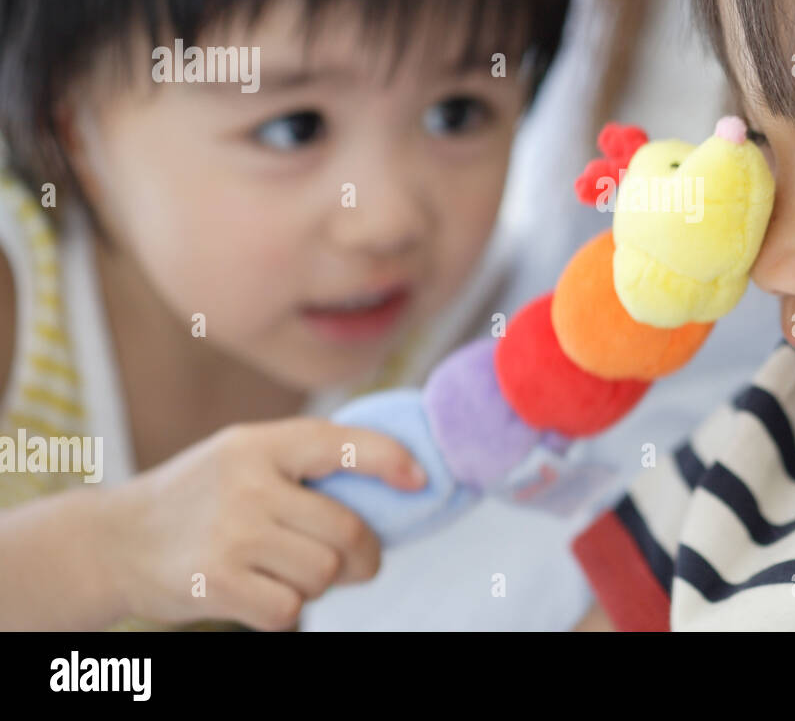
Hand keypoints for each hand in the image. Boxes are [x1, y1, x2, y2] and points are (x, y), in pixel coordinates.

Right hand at [99, 418, 425, 629]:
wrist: (114, 541)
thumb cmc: (200, 497)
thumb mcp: (242, 455)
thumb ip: (303, 461)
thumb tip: (393, 479)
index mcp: (259, 444)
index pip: (342, 444)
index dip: (390, 461)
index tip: (420, 480)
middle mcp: (247, 485)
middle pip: (347, 530)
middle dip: (368, 555)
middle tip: (363, 563)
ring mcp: (231, 535)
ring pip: (324, 574)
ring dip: (321, 583)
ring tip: (292, 572)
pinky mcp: (217, 583)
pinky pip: (289, 609)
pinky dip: (287, 611)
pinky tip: (264, 595)